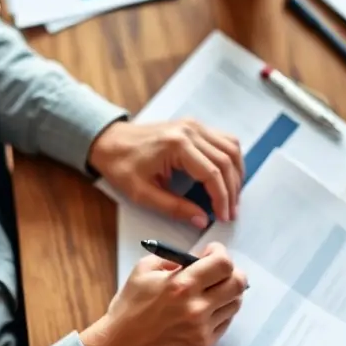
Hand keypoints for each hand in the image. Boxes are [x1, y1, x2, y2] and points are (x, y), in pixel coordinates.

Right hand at [79, 243, 247, 345]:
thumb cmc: (129, 308)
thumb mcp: (143, 270)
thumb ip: (172, 259)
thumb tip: (195, 257)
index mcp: (181, 285)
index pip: (223, 264)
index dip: (221, 253)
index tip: (212, 252)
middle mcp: (196, 307)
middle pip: (238, 283)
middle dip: (232, 271)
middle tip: (219, 270)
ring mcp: (202, 328)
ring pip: (235, 303)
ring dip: (228, 292)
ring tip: (212, 290)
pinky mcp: (203, 344)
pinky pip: (225, 322)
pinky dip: (220, 311)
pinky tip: (205, 308)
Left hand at [88, 119, 244, 226]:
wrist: (108, 141)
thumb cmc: (121, 165)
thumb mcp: (142, 193)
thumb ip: (174, 208)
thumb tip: (202, 220)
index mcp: (177, 145)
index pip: (212, 173)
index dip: (222, 198)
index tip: (224, 217)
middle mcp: (190, 130)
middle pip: (226, 160)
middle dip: (232, 190)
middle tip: (231, 212)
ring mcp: (194, 125)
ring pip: (231, 147)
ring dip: (237, 174)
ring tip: (232, 197)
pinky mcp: (194, 126)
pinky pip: (224, 140)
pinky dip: (231, 159)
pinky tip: (228, 176)